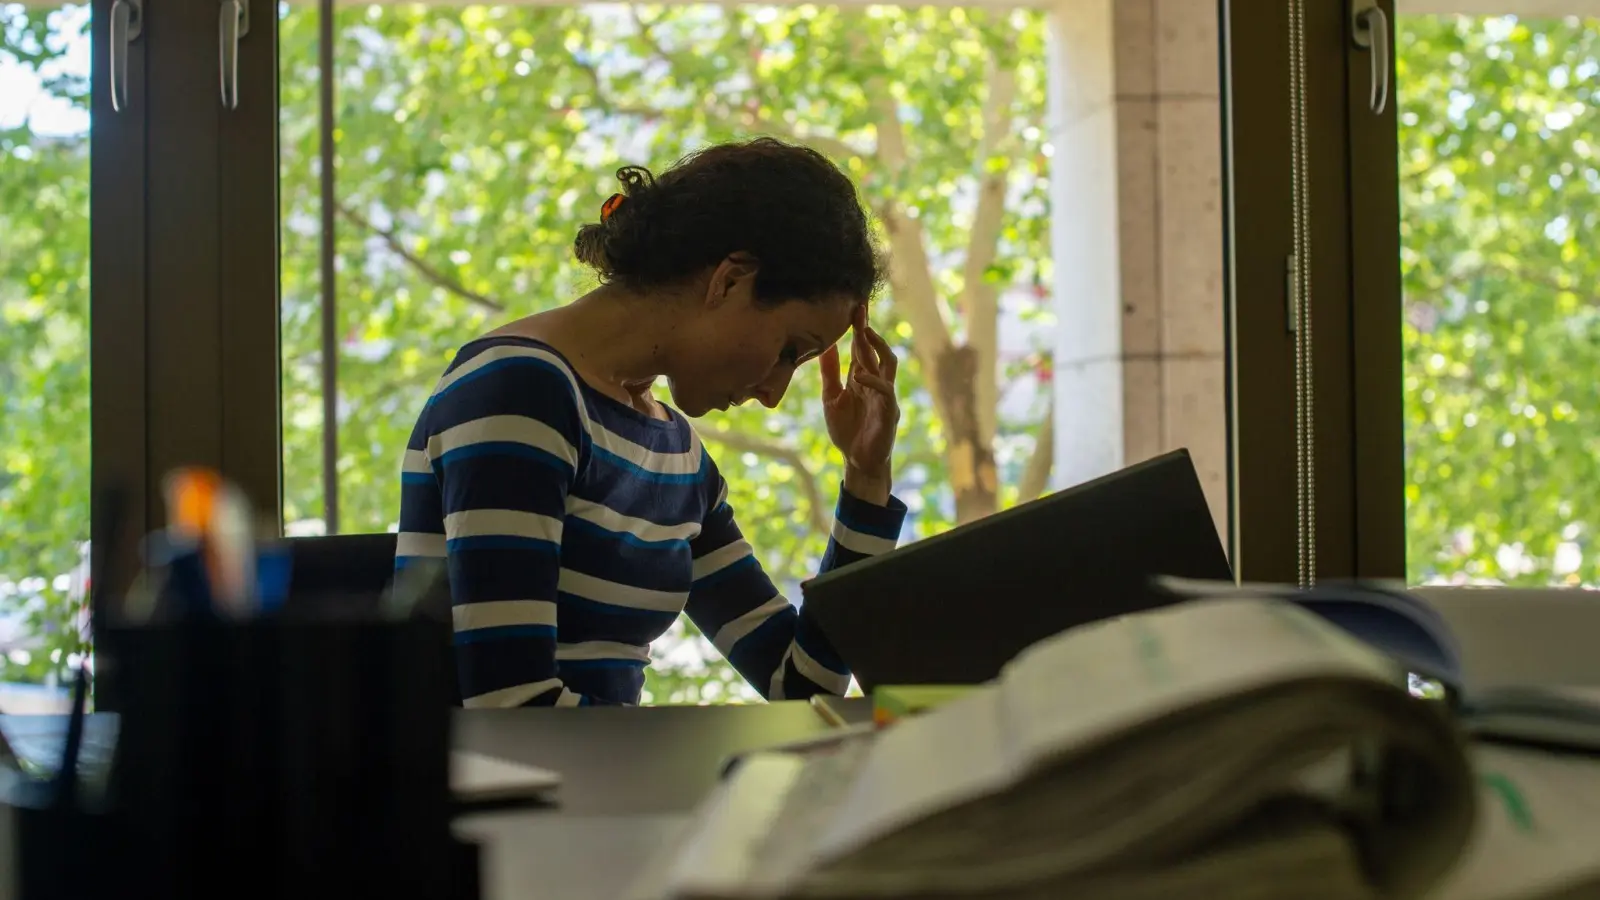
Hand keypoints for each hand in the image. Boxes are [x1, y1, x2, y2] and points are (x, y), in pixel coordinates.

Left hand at [820, 307, 900, 503]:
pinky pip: (886, 392)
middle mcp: (877, 382)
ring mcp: (885, 396)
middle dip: (867, 329)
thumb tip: (824, 344)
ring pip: (888, 364)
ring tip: (864, 333)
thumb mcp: (832, 397)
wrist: (858, 462)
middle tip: (858, 309)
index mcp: (862, 378)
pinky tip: (858, 376)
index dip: (858, 328)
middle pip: (876, 349)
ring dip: (877, 347)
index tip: (852, 306)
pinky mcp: (889, 413)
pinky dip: (872, 382)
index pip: (862, 348)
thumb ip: (830, 372)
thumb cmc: (847, 430)